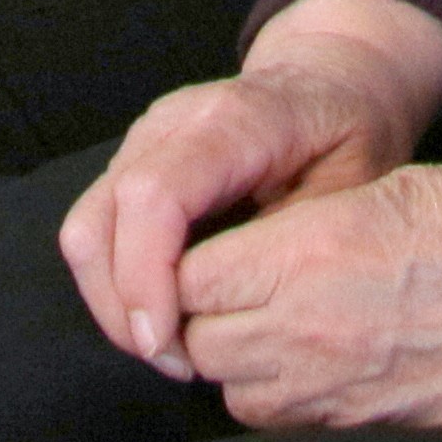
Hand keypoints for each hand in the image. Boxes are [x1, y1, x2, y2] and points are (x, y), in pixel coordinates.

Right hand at [62, 8, 441, 373]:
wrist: (332, 79)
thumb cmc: (348, 134)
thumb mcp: (355, 185)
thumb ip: (295, 241)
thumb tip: (244, 311)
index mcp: (232, 121)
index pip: (154, 194)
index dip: (144, 275)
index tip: (167, 344)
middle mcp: (171, 123)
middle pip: (99, 218)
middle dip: (122, 307)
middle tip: (177, 363)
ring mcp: (143, 140)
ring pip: (86, 228)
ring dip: (113, 302)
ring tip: (171, 350)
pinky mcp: (133, 162)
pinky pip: (97, 228)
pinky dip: (117, 284)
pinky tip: (164, 317)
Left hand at [170, 163, 441, 429]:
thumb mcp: (389, 188)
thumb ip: (306, 225)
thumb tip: (255, 252)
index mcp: (309, 253)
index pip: (189, 276)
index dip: (189, 259)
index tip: (211, 243)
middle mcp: (307, 329)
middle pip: (200, 340)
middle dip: (202, 312)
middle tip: (234, 283)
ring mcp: (336, 387)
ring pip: (232, 390)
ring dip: (236, 357)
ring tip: (269, 321)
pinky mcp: (368, 424)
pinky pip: (284, 421)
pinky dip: (277, 395)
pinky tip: (307, 359)